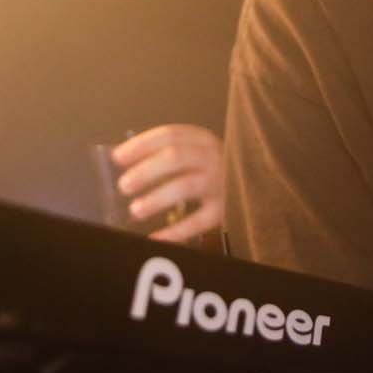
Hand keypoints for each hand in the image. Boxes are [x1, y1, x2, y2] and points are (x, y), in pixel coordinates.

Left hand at [111, 124, 224, 242]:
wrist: (254, 181)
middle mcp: (212, 156)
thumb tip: (120, 157)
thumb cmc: (214, 168)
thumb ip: (166, 153)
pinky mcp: (225, 208)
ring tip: (136, 210)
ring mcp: (220, 182)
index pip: (168, 135)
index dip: (140, 145)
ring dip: (156, 198)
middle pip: (174, 157)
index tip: (117, 157)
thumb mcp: (196, 152)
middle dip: (145, 171)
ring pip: (185, 186)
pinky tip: (155, 238)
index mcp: (202, 139)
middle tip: (124, 186)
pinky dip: (174, 232)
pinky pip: (197, 221)